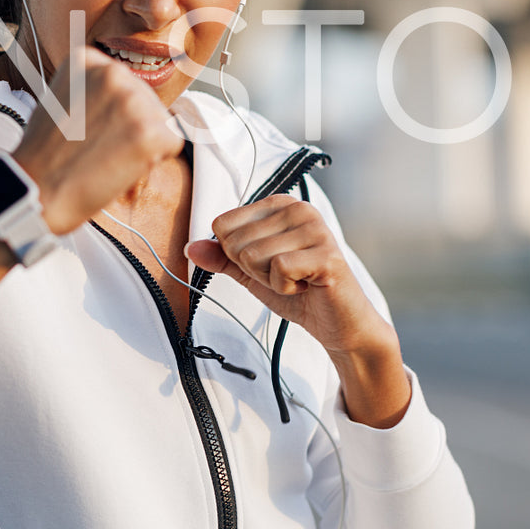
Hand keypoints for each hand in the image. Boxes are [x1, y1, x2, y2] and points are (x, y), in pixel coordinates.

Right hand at [10, 46, 182, 233]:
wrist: (35, 190)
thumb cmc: (45, 154)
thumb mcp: (61, 98)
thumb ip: (93, 89)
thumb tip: (127, 96)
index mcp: (88, 59)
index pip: (125, 82)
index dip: (113, 113)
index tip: (89, 129)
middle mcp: (112, 71)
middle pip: (147, 100)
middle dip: (131, 128)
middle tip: (97, 149)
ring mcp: (132, 100)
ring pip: (161, 122)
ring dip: (142, 145)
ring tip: (107, 158)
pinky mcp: (149, 131)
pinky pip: (172, 144)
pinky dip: (153, 161)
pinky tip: (121, 167)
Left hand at [185, 194, 411, 425]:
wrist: (338, 324)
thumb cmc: (298, 292)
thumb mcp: (252, 273)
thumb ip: (222, 258)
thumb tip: (191, 246)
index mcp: (279, 204)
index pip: (222, 225)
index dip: (237, 256)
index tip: (269, 264)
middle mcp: (299, 208)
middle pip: (235, 242)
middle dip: (254, 270)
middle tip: (285, 275)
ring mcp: (315, 228)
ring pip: (252, 256)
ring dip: (270, 280)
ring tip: (298, 279)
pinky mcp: (326, 254)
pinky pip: (277, 269)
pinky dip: (285, 287)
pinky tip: (306, 285)